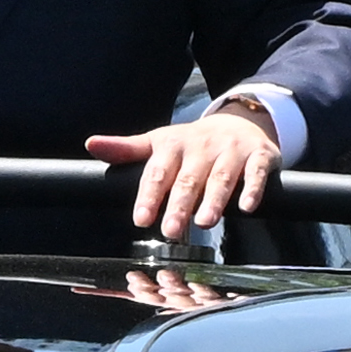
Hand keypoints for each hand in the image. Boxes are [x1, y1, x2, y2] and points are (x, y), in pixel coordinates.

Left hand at [97, 102, 286, 242]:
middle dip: (179, 204)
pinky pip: (256, 172)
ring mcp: (232, 150)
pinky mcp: (259, 156)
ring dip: (214, 199)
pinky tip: (246, 207)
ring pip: (222, 176)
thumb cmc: (193, 143)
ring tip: (204, 222)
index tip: (141, 219)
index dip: (149, 195)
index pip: (158, 172)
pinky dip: (253, 189)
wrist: (240, 122)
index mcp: (174, 145)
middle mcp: (202, 147)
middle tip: (170, 230)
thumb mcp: (158, 142)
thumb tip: (91, 145)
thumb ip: (126, 150)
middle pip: (189, 178)